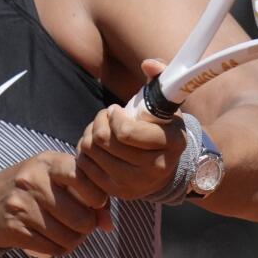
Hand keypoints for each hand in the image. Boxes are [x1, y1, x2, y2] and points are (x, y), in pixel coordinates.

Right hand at [0, 151, 111, 257]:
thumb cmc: (34, 188)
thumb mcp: (56, 178)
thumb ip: (88, 193)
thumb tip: (108, 225)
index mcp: (47, 162)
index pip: (82, 177)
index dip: (97, 196)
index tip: (95, 202)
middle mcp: (32, 181)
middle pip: (80, 217)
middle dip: (87, 226)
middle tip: (82, 224)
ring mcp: (21, 205)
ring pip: (68, 237)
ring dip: (74, 240)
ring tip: (69, 233)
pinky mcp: (14, 228)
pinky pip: (51, 248)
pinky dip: (59, 249)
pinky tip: (55, 241)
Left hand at [76, 59, 189, 200]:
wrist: (166, 167)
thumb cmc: (161, 127)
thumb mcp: (166, 102)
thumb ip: (160, 76)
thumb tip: (148, 64)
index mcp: (172, 143)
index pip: (126, 132)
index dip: (114, 116)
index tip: (116, 110)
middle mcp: (156, 168)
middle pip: (104, 140)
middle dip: (99, 121)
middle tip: (106, 117)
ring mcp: (135, 184)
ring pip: (91, 151)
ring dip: (90, 134)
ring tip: (101, 130)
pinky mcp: (118, 193)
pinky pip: (85, 166)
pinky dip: (85, 151)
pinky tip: (97, 146)